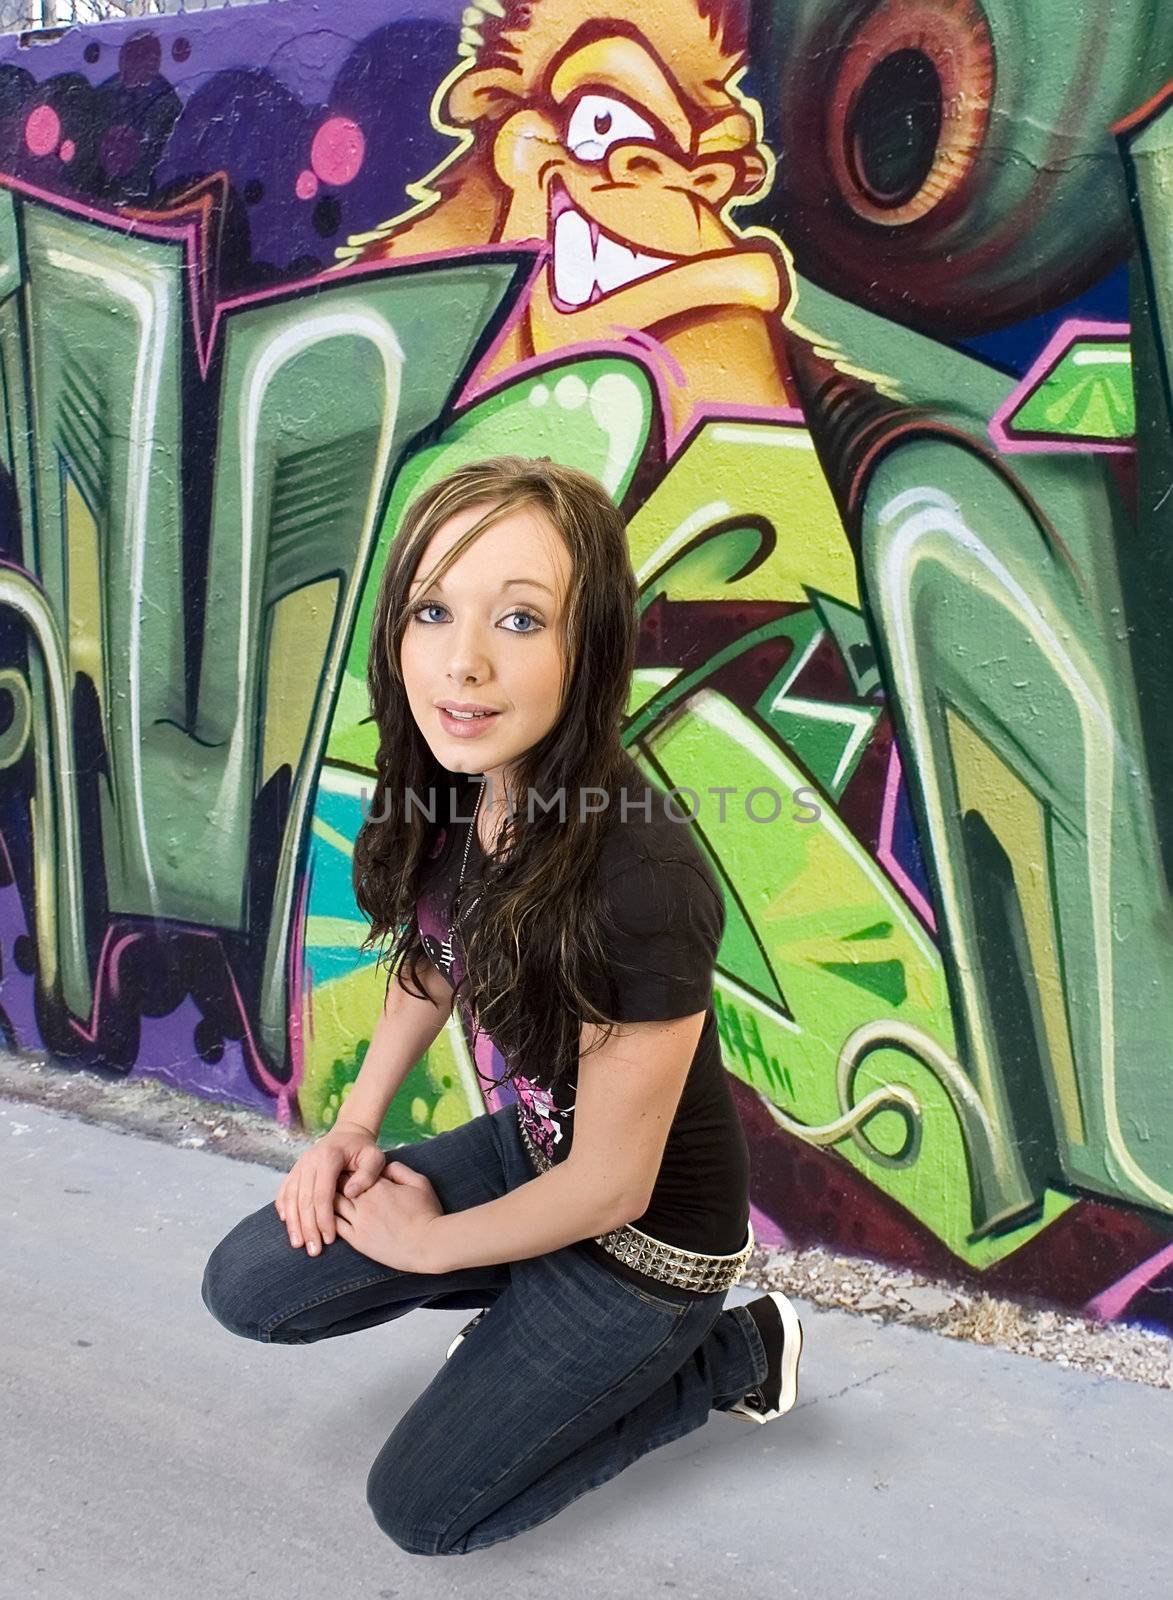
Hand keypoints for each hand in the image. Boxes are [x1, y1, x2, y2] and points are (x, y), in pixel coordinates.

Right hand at [275, 1121, 385, 1256]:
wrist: (348, 1133)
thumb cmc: (363, 1149)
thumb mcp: (374, 1157)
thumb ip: (367, 1174)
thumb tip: (351, 1193)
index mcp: (328, 1158)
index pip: (322, 1194)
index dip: (324, 1218)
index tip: (329, 1239)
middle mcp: (309, 1161)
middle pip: (304, 1200)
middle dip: (307, 1227)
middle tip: (313, 1250)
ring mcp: (300, 1166)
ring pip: (290, 1197)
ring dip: (293, 1223)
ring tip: (298, 1244)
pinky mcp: (295, 1170)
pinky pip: (285, 1190)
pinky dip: (283, 1207)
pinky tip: (286, 1223)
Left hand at [332, 1160, 444, 1272]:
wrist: (428, 1245)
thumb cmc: (427, 1213)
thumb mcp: (420, 1183)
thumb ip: (400, 1170)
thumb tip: (384, 1167)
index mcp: (379, 1186)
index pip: (354, 1172)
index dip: (347, 1168)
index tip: (343, 1166)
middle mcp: (365, 1202)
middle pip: (340, 1186)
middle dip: (332, 1181)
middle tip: (326, 1179)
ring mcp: (360, 1222)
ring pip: (334, 1206)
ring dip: (326, 1200)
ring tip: (322, 1197)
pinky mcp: (358, 1240)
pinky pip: (336, 1227)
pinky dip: (327, 1221)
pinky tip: (323, 1218)